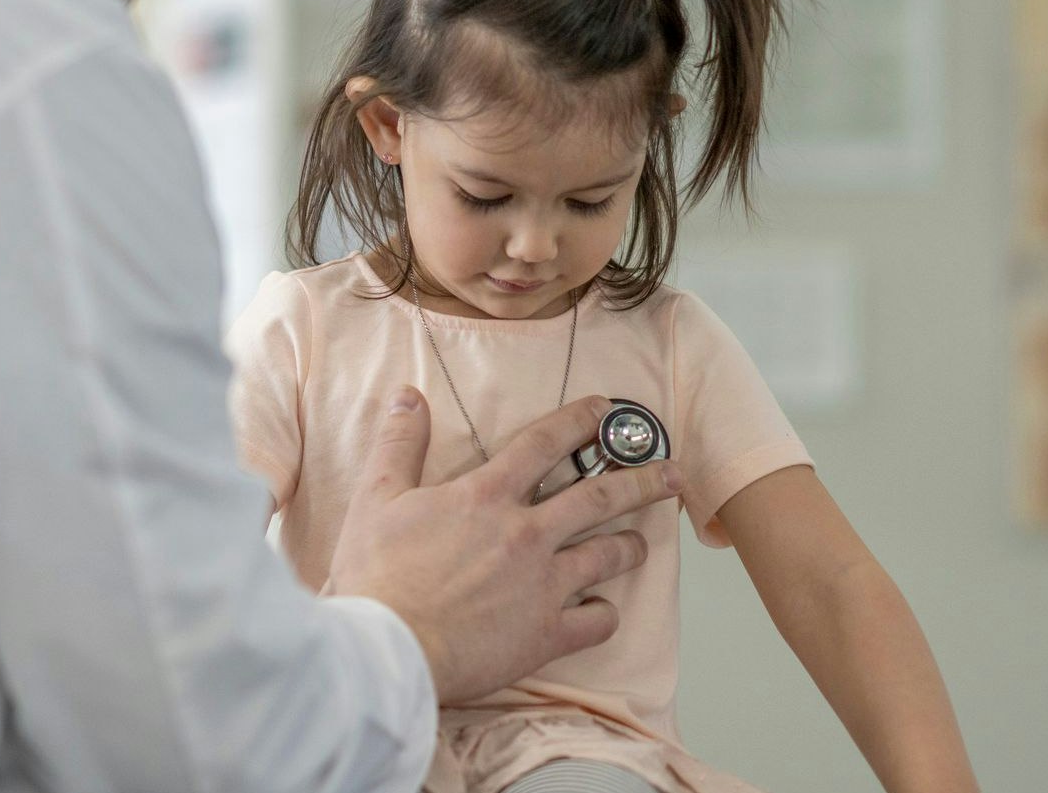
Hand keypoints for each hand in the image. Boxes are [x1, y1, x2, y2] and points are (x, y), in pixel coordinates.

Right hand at [325, 388, 682, 703]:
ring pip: (608, 555)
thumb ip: (399, 443)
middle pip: (600, 496)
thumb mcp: (377, 498)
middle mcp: (526, 532)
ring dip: (630, 545)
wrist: (383, 651)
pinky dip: (605, 615)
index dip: (580, 419)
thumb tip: (408, 395)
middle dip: (642, 479)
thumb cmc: (377, 577)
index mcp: (487, 495)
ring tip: (640, 543)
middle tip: (670, 473)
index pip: (545, 442)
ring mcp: (543, 584)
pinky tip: (602, 612)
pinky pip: (596, 622)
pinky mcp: (546, 634)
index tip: (605, 408)